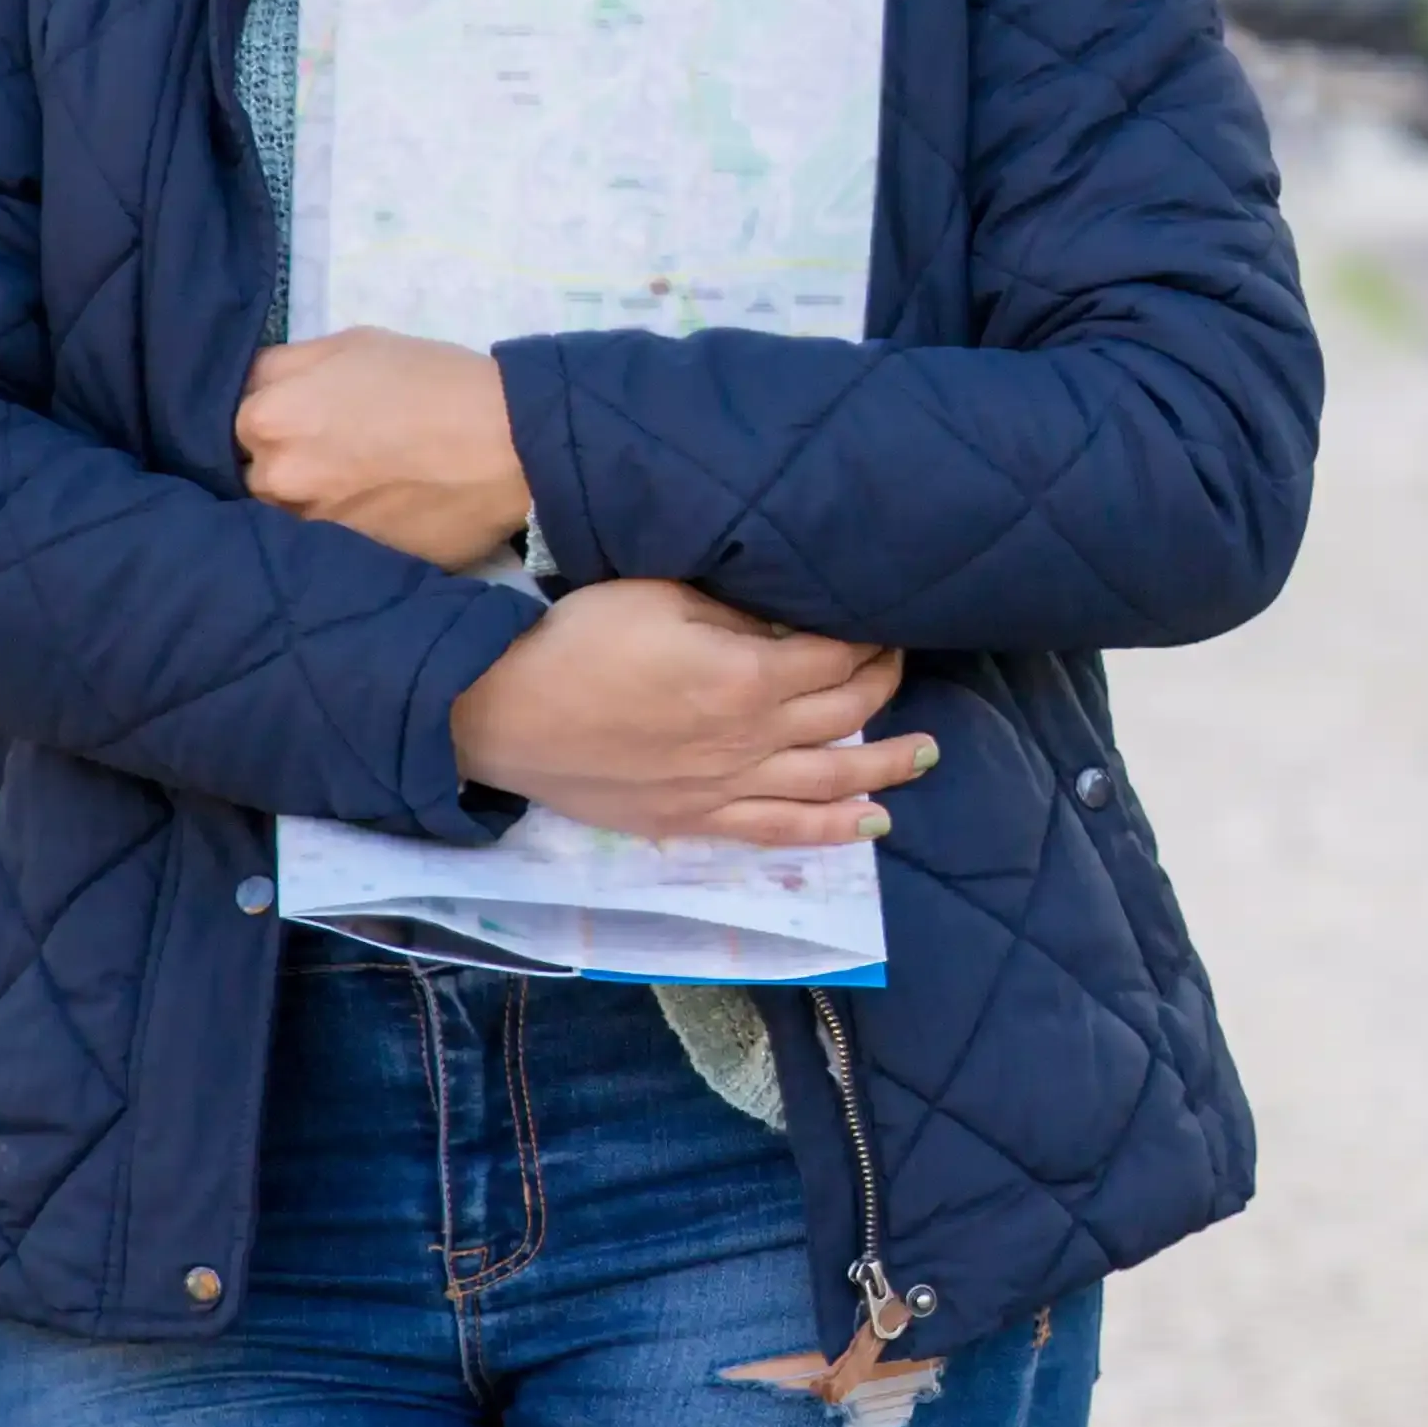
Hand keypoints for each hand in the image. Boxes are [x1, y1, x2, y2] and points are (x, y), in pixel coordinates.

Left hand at [242, 330, 534, 567]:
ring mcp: (309, 527)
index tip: (304, 415)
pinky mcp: (347, 562)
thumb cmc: (433, 380)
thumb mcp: (353, 343)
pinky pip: (327, 546)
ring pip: (289, 514)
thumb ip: (286, 366)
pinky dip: (344, 530)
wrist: (509, 444)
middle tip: (335, 451)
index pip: (236, 418)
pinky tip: (378, 511)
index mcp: (267, 416)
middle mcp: (275, 478)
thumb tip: (253, 388)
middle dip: (286, 462)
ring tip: (360, 486)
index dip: (273, 415)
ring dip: (311, 502)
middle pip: (256, 472)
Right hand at [446, 579, 926, 848]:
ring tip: (927, 756)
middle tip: (903, 666)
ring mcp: (722, 788)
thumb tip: (793, 618)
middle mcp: (748, 740)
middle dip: (884, 687)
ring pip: (828, 782)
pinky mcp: (692, 820)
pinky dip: (831, 831)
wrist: (500, 710)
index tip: (886, 623)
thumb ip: (737, 611)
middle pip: (843, 715)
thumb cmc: (576, 638)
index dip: (869, 640)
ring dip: (884, 767)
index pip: (836, 657)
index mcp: (746, 676)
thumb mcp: (662, 595)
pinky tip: (870, 825)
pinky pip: (778, 832)